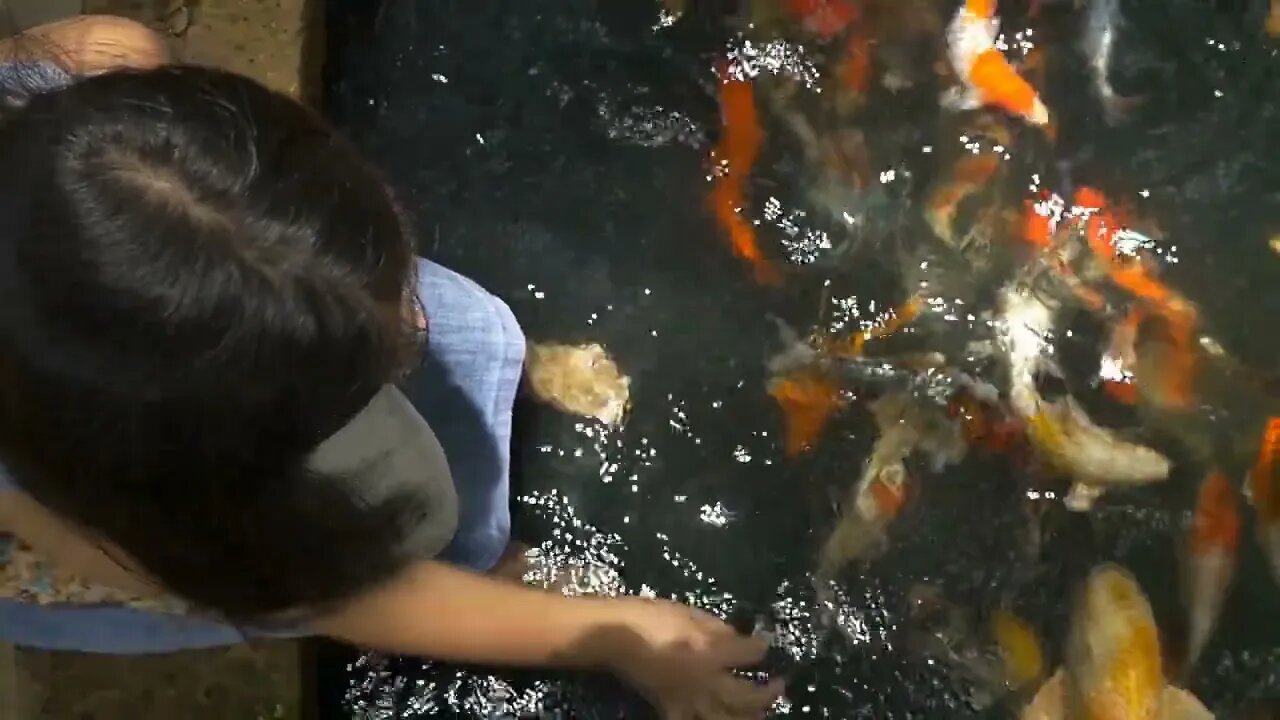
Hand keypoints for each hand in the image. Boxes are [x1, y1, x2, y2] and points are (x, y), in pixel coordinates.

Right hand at [603, 597, 784, 718]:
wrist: (616, 635)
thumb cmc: (653, 617)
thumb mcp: (690, 612)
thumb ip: (717, 628)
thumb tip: (736, 637)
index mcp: (711, 653)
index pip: (749, 653)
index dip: (761, 648)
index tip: (765, 644)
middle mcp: (704, 681)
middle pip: (745, 697)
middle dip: (766, 693)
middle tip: (779, 685)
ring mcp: (687, 698)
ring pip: (723, 719)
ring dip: (745, 718)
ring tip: (758, 714)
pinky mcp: (668, 706)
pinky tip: (710, 717)